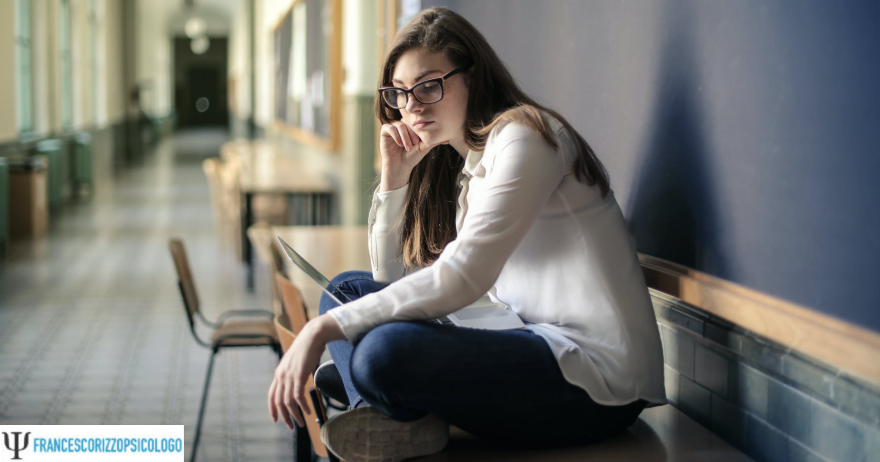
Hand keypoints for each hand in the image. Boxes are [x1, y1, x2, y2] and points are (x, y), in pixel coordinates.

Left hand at [267, 314, 344, 429]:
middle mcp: (281, 375)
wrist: (312, 336)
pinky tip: (308, 411)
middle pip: (278, 402)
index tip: (275, 420)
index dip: (272, 409)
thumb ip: (293, 373)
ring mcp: (289, 375)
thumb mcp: (296, 362)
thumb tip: (297, 383)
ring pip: (288, 402)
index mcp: (279, 373)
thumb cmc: (307, 348)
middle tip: (291, 426)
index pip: (271, 395)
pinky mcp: (299, 375)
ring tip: (301, 422)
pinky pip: (298, 396)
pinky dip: (302, 406)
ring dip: (294, 414)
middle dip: (284, 416)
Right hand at [380, 121, 447, 190]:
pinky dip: (396, 136)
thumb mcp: (424, 148)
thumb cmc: (412, 157)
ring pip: (400, 125)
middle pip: (408, 122)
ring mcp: (393, 127)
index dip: (420, 130)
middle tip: (415, 144)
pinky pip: (390, 128)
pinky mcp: (385, 130)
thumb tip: (448, 138)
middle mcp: (402, 125)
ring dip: (405, 137)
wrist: (400, 166)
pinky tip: (399, 144)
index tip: (422, 142)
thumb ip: (433, 141)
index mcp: (411, 126)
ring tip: (408, 147)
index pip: (416, 122)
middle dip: (413, 133)